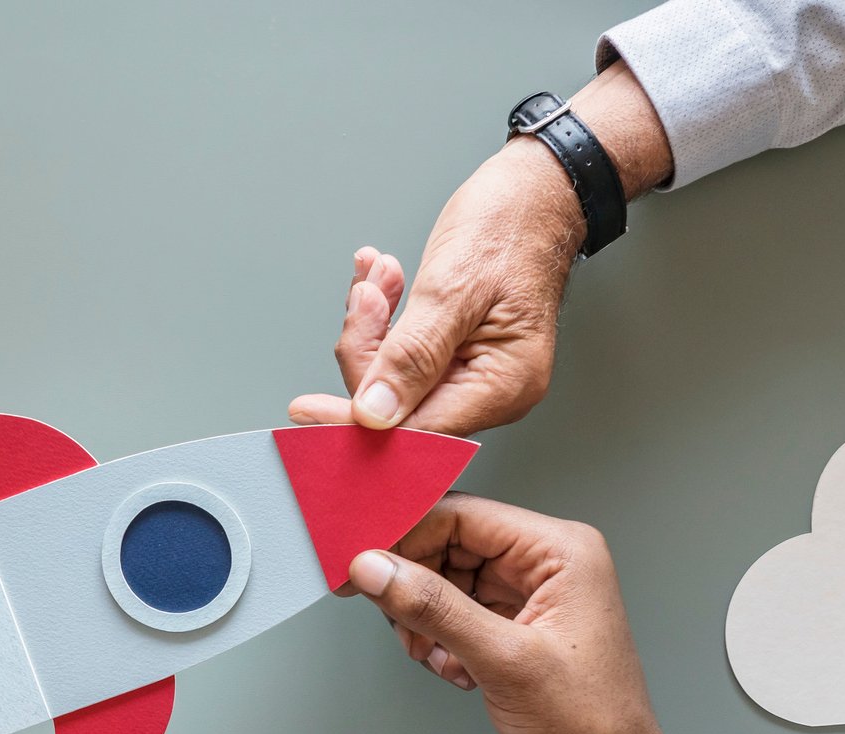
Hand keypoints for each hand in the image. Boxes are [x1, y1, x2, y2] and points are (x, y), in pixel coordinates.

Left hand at [289, 62, 672, 437]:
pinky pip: (404, 353)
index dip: (357, 420)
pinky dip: (386, 319)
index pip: (417, 430)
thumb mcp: (454, 287)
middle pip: (400, 405)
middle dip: (368, 351)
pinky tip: (382, 285)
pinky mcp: (456, 354)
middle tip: (363, 299)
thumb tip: (376, 414)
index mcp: (504, 385)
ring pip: (394, 376)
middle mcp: (492, 389)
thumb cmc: (512, 226)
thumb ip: (412, 356)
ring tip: (378, 278)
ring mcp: (474, 372)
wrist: (536, 192)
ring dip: (374, 326)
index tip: (307, 409)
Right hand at [345, 495, 750, 733]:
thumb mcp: (504, 661)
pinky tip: (454, 671)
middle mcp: (548, 568)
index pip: (464, 515)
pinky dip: (440, 642)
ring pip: (447, 583)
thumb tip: (376, 568)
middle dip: (413, 582)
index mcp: (562, 552)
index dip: (406, 534)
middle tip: (388, 614)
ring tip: (433, 654)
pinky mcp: (514, 635)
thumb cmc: (592, 729)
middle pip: (450, 546)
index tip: (360, 559)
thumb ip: (434, 607)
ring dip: (425, 618)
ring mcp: (531, 602)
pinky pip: (456, 616)